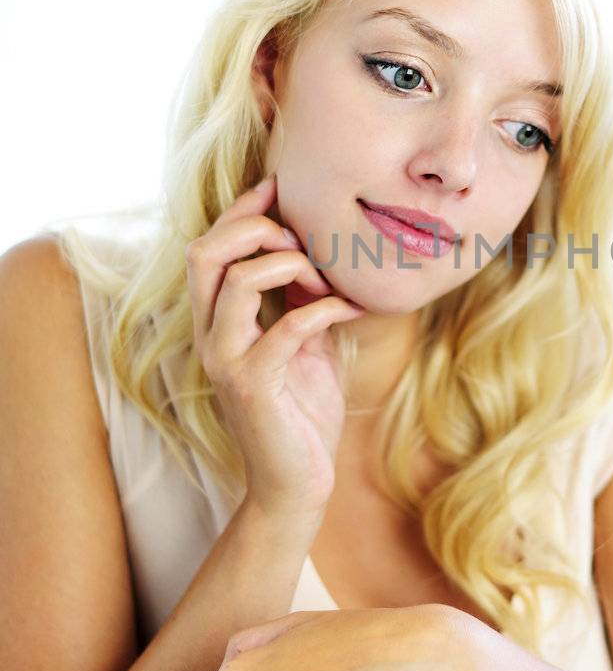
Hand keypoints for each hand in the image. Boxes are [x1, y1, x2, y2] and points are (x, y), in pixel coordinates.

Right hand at [185, 173, 364, 524]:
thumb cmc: (303, 412)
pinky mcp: (254, 387)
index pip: (209, 245)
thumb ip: (298, 299)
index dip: (241, 209)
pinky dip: (323, 309)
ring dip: (288, 265)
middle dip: (254, 228)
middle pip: (204, 252)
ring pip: (234, 281)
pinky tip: (350, 310)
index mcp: (217, 321)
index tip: (281, 186)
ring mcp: (227, 361)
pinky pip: (285, 328)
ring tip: (327, 279)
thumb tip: (317, 251)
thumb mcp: (303, 342)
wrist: (298, 484)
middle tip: (303, 239)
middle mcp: (210, 336)